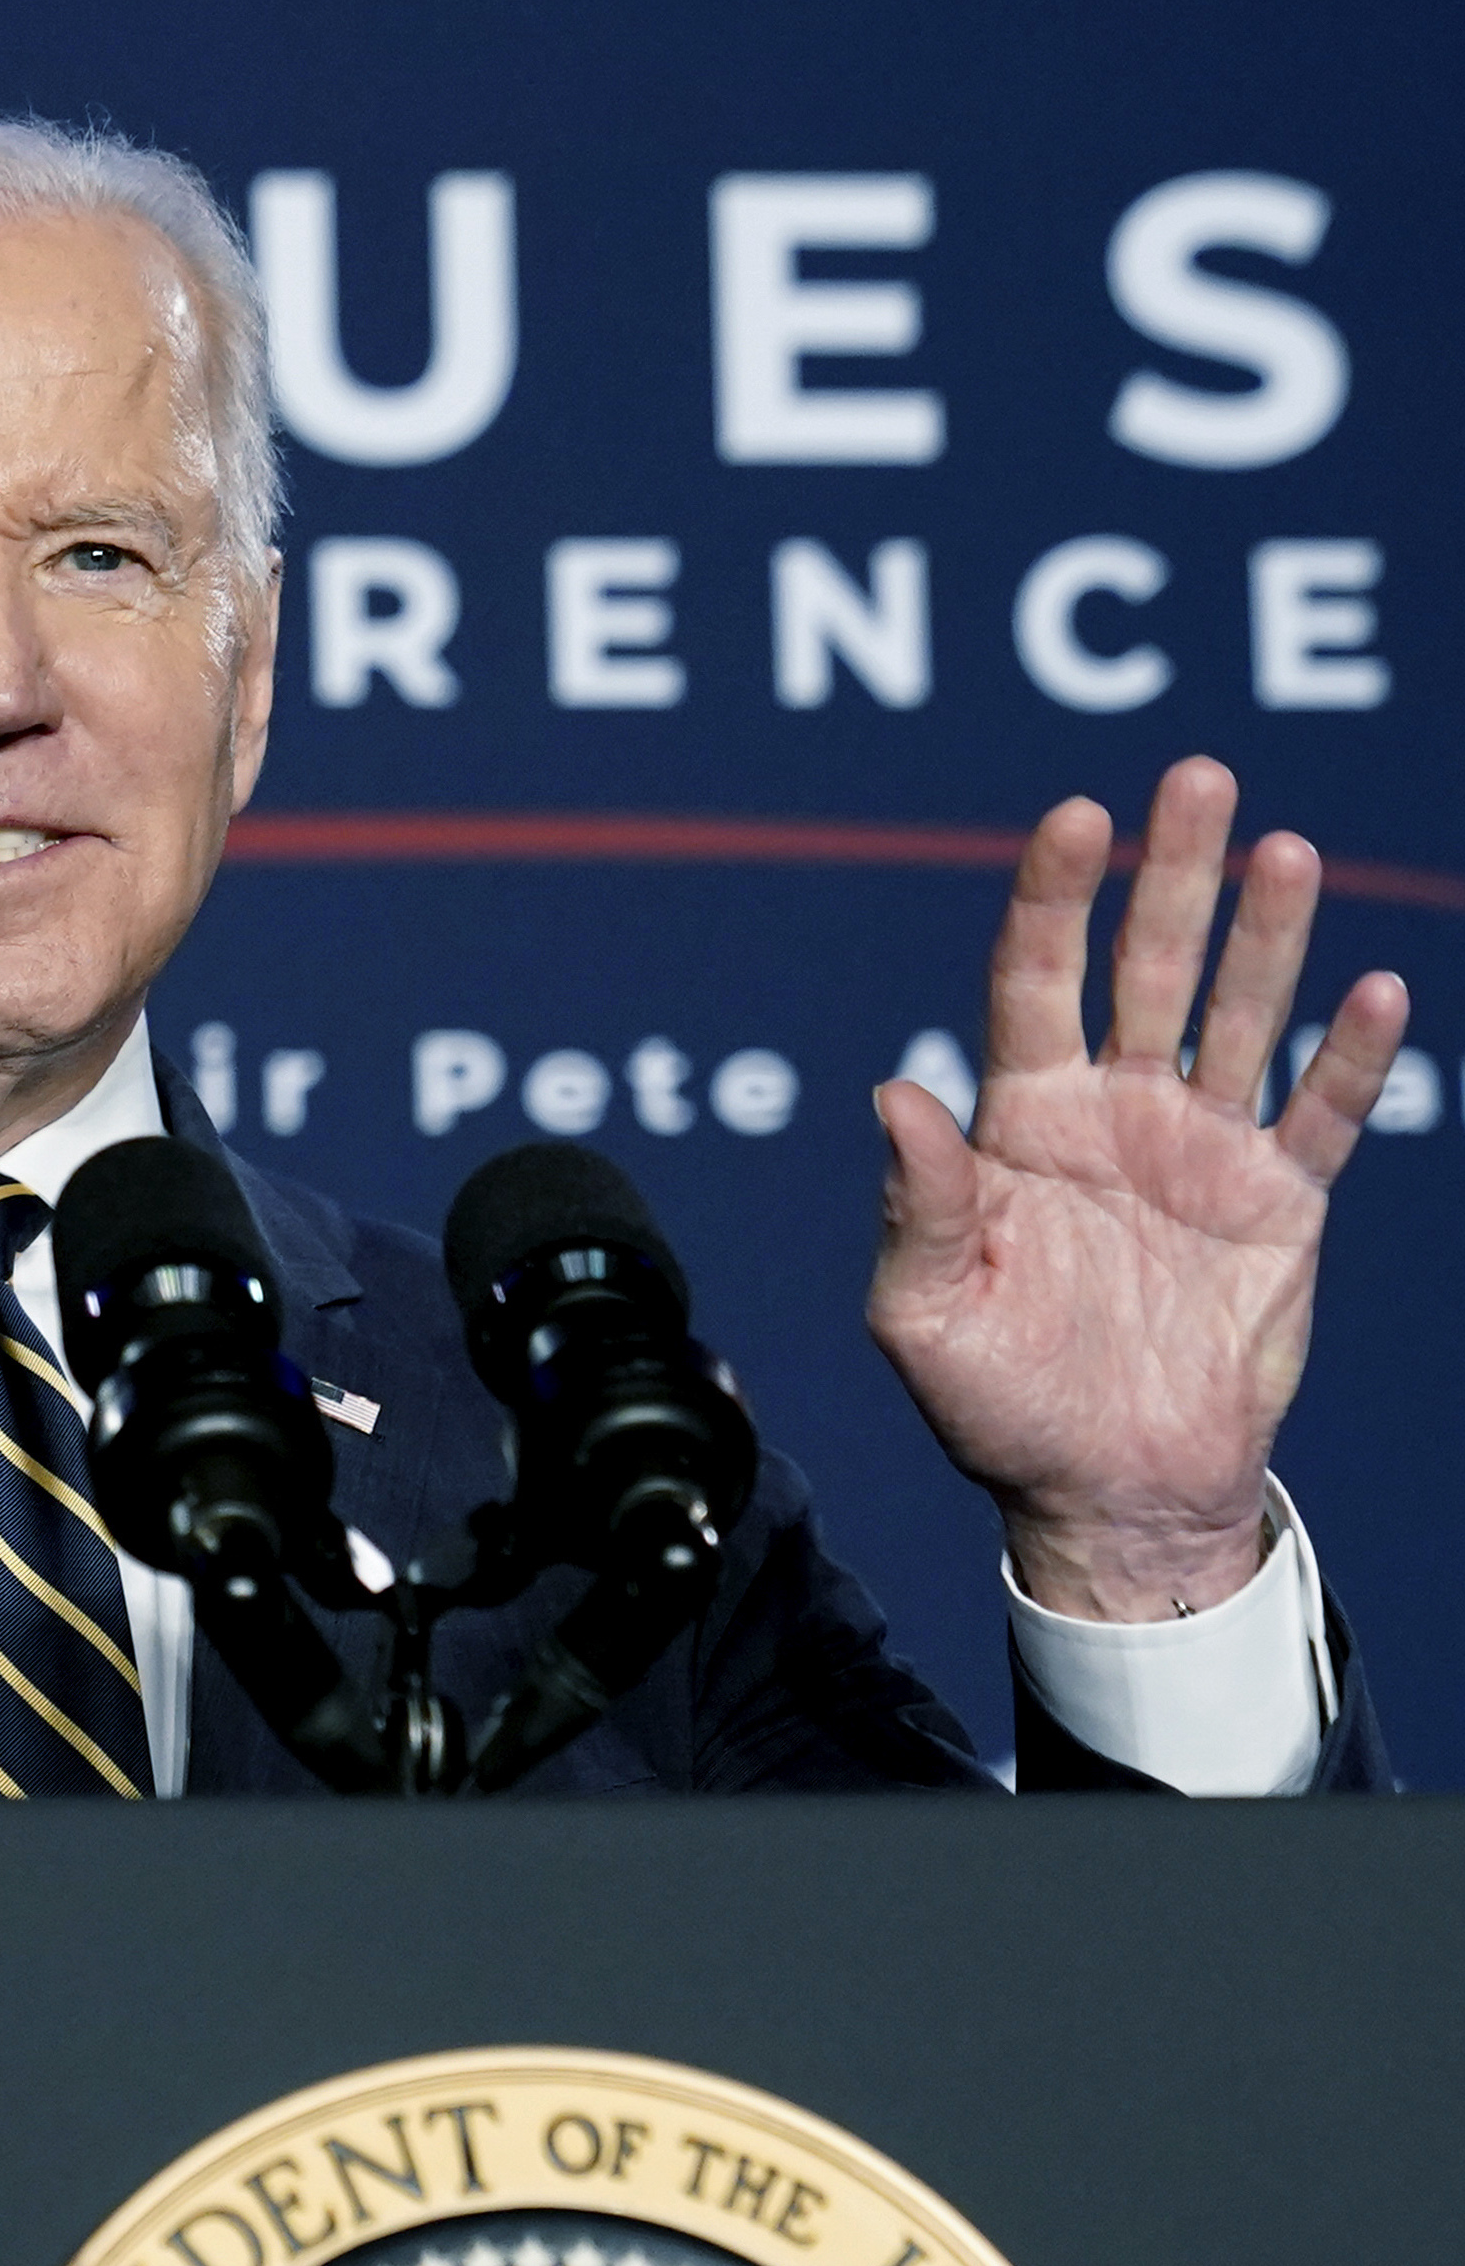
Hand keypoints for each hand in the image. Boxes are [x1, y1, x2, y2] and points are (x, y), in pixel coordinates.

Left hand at [867, 756, 1409, 1620]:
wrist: (1109, 1488)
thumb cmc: (997, 1405)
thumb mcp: (929, 1314)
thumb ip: (921, 1205)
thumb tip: (891, 1094)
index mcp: (1020, 1126)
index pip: (1033, 982)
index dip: (1053, 898)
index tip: (1076, 815)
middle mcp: (1114, 1115)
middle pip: (1147, 967)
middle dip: (1171, 874)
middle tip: (1199, 777)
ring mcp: (1201, 1150)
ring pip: (1240, 1014)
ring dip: (1264, 934)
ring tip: (1282, 850)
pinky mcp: (1278, 1201)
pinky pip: (1321, 1112)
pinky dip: (1349, 1054)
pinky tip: (1374, 990)